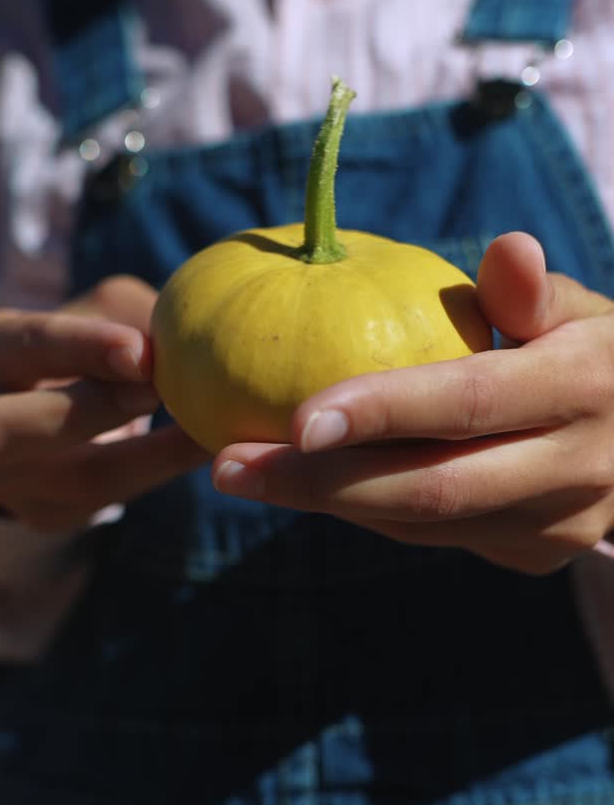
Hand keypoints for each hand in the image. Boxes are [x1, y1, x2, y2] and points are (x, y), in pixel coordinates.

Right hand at [0, 277, 206, 530]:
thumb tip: (177, 337)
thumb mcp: (99, 314)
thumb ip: (130, 317)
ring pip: (72, 479)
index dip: (80, 348)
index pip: (23, 345)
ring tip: (201, 429)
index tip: (140, 350)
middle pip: (8, 428)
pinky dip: (160, 476)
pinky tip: (202, 453)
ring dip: (146, 454)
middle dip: (89, 410)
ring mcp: (4, 480)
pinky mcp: (45, 515)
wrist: (59, 418)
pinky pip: (107, 503)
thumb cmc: (83, 351)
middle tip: (155, 391)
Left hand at [212, 233, 613, 573]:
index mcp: (583, 389)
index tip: (294, 417)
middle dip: (319, 484)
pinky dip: (365, 508)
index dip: (382, 412)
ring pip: (421, 522)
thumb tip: (506, 248)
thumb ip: (534, 292)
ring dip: (328, 500)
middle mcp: (575, 470)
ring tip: (247, 472)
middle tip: (228, 467)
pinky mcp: (534, 556)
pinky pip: (431, 535)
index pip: (469, 403)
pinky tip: (308, 483)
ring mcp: (556, 526)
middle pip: (429, 489)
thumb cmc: (597, 351)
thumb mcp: (583, 311)